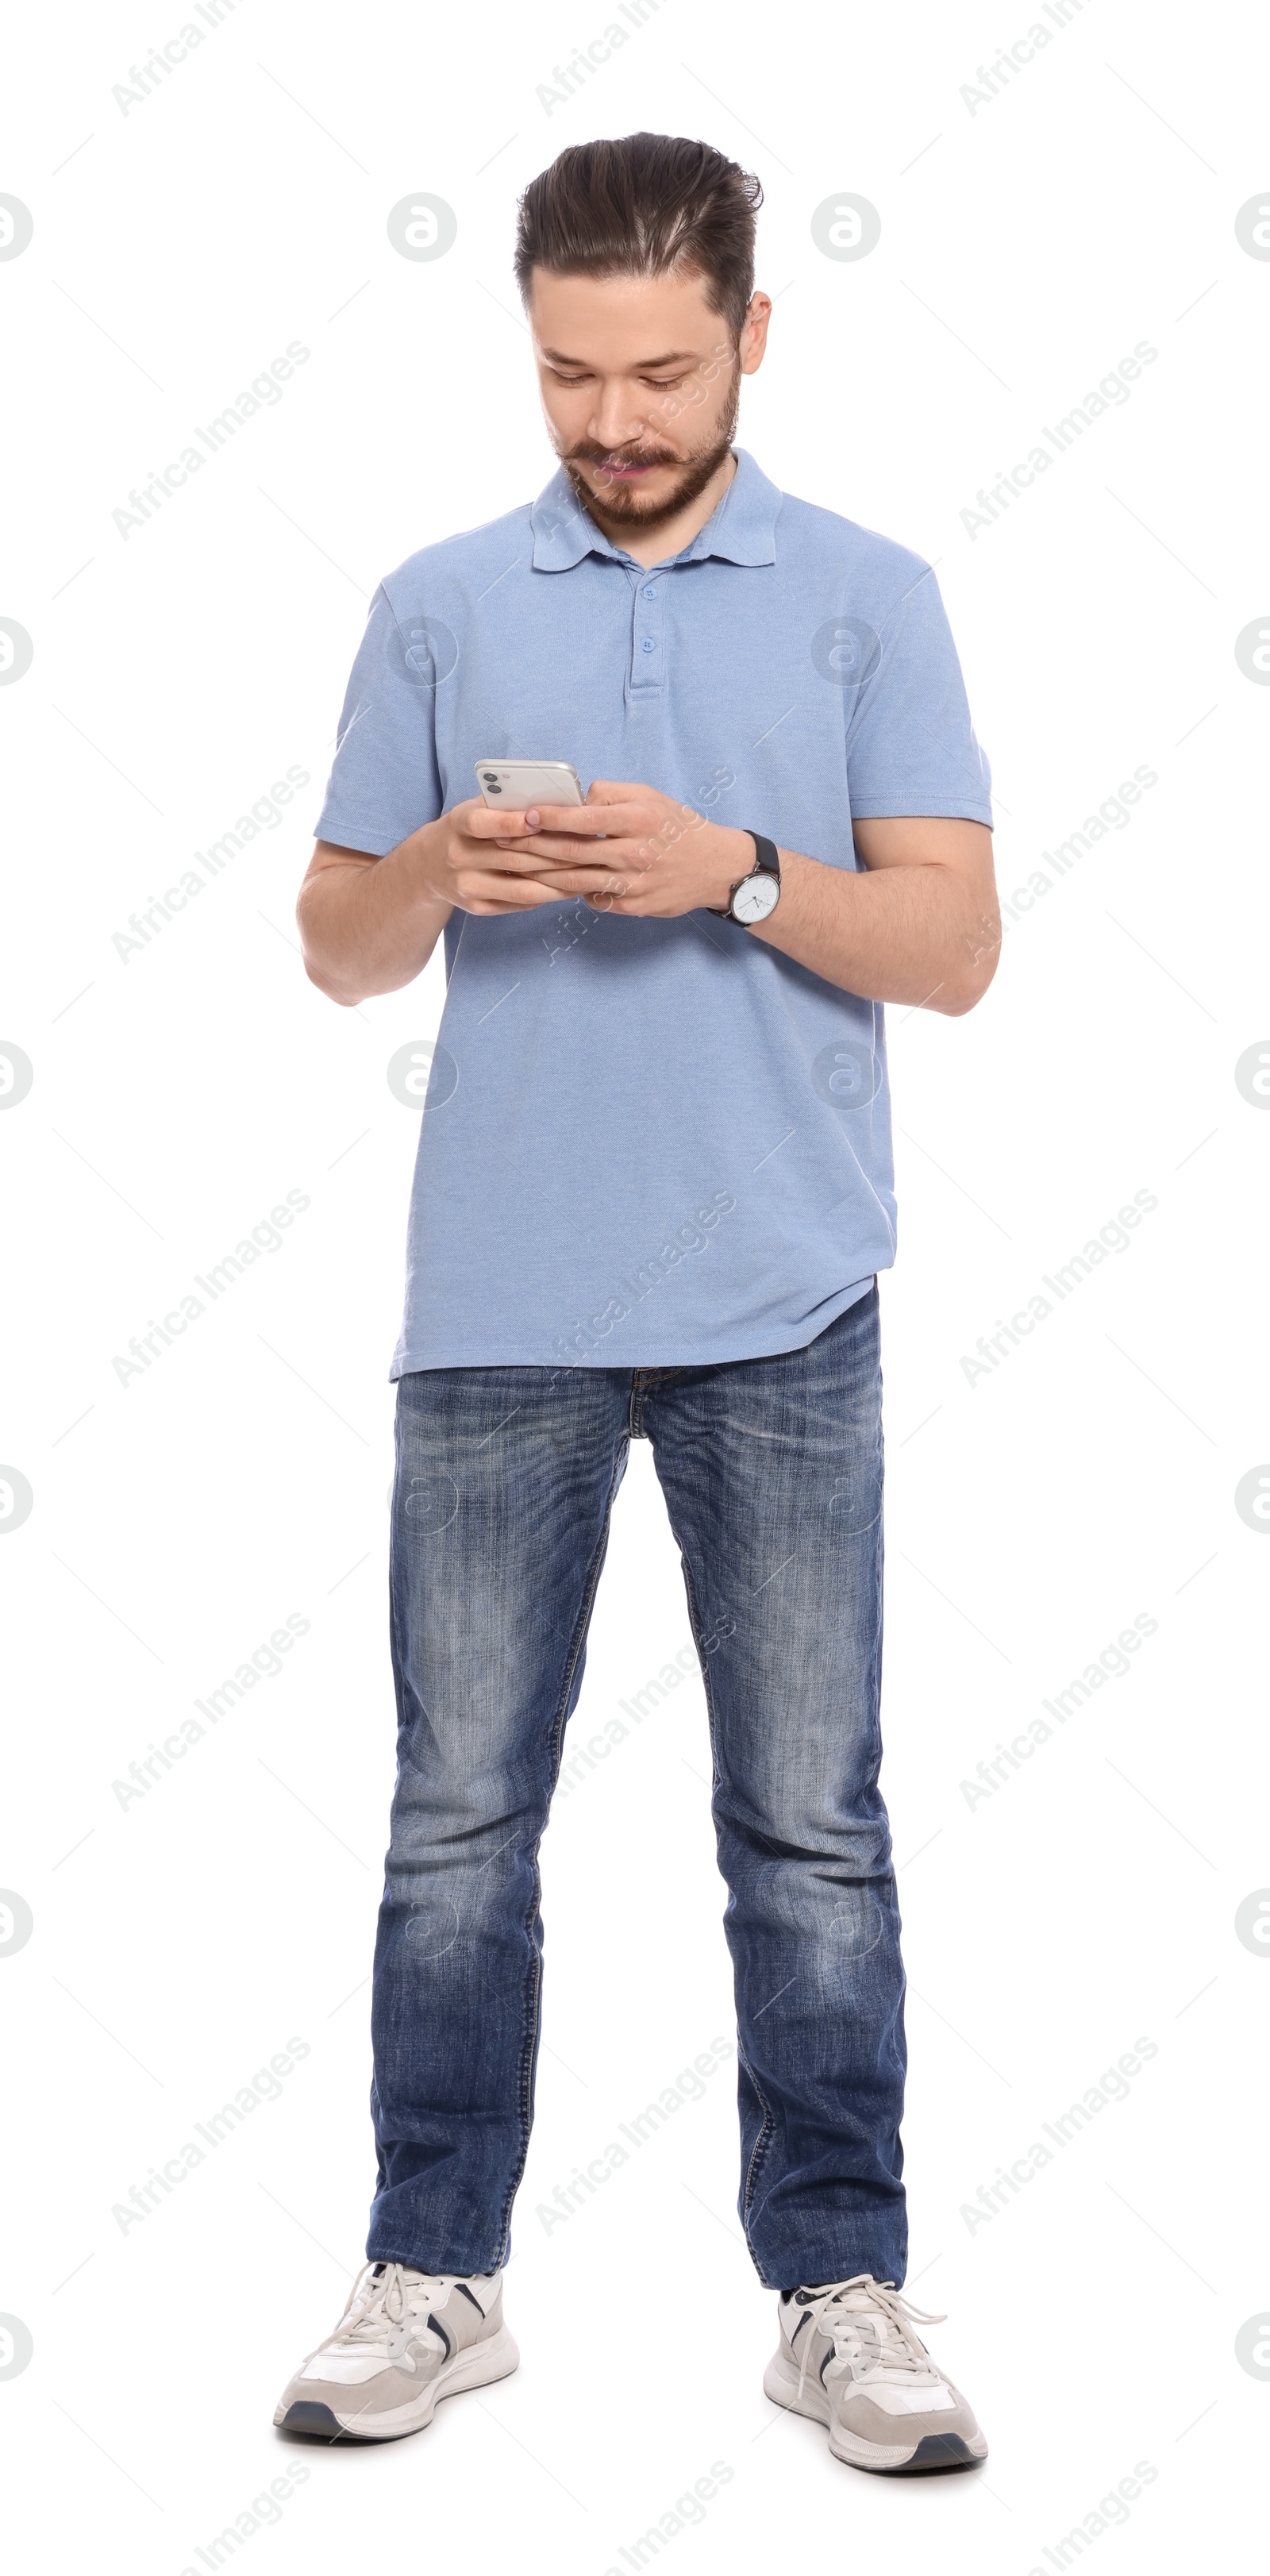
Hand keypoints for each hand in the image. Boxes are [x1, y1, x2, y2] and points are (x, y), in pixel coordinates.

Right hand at [424, 796, 580, 914]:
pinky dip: (544, 896)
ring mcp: (467, 885)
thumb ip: (505, 803)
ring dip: (558, 883)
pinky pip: (517, 903)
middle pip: (514, 857)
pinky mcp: (476, 906)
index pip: (484, 823)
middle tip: (588, 851)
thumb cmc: (466, 830)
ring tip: (587, 876)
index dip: (513, 823)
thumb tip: (552, 802)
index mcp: (458, 824)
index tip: (543, 820)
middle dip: (555, 855)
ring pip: (522, 887)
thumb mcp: (474, 808)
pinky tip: (567, 890)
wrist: (428, 866)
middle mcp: (459, 856)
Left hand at [484, 779, 754, 917]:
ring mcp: (634, 883)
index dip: (551, 817)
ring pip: (575, 880)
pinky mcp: (633, 906)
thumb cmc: (678, 826)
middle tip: (501, 840)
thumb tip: (574, 797)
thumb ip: (610, 794)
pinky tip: (546, 884)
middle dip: (532, 847)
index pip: (585, 818)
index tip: (524, 814)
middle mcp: (635, 853)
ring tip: (513, 864)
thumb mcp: (650, 797)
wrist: (716, 868)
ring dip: (540, 873)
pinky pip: (593, 898)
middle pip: (572, 852)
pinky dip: (569, 890)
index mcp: (639, 819)